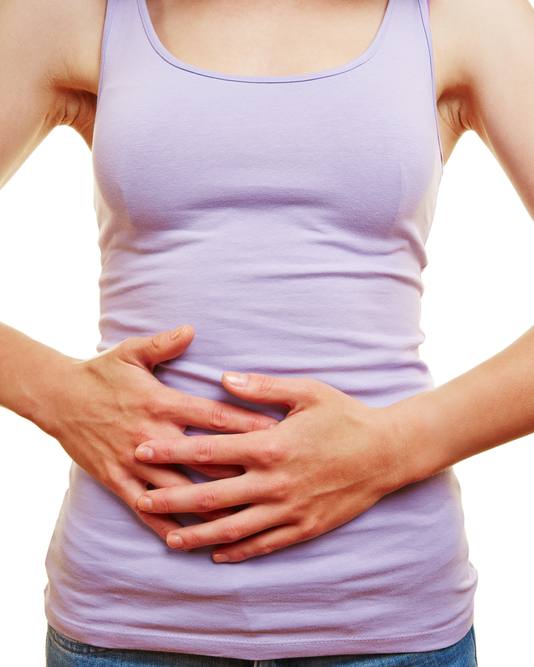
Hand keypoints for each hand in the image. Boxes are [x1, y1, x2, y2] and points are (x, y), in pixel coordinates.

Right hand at [43, 326, 277, 541]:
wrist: (57, 398)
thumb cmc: (101, 373)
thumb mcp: (131, 351)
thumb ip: (164, 343)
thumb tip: (192, 329)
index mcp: (162, 402)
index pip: (216, 417)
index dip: (250, 426)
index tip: (280, 435)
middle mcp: (153, 435)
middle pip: (206, 458)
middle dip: (242, 471)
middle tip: (276, 484)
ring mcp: (134, 462)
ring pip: (180, 491)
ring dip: (212, 507)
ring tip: (245, 521)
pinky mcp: (117, 480)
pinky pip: (146, 509)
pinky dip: (169, 526)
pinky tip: (190, 541)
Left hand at [133, 371, 409, 561]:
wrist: (387, 453)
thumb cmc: (345, 417)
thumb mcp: (307, 392)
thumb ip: (262, 387)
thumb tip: (222, 380)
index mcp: (270, 445)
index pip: (208, 451)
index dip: (171, 450)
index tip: (141, 448)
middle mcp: (274, 482)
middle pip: (211, 496)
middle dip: (171, 498)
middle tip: (140, 498)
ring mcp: (289, 510)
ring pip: (232, 529)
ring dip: (197, 535)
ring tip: (167, 538)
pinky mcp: (304, 528)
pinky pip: (264, 545)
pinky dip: (237, 551)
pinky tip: (217, 556)